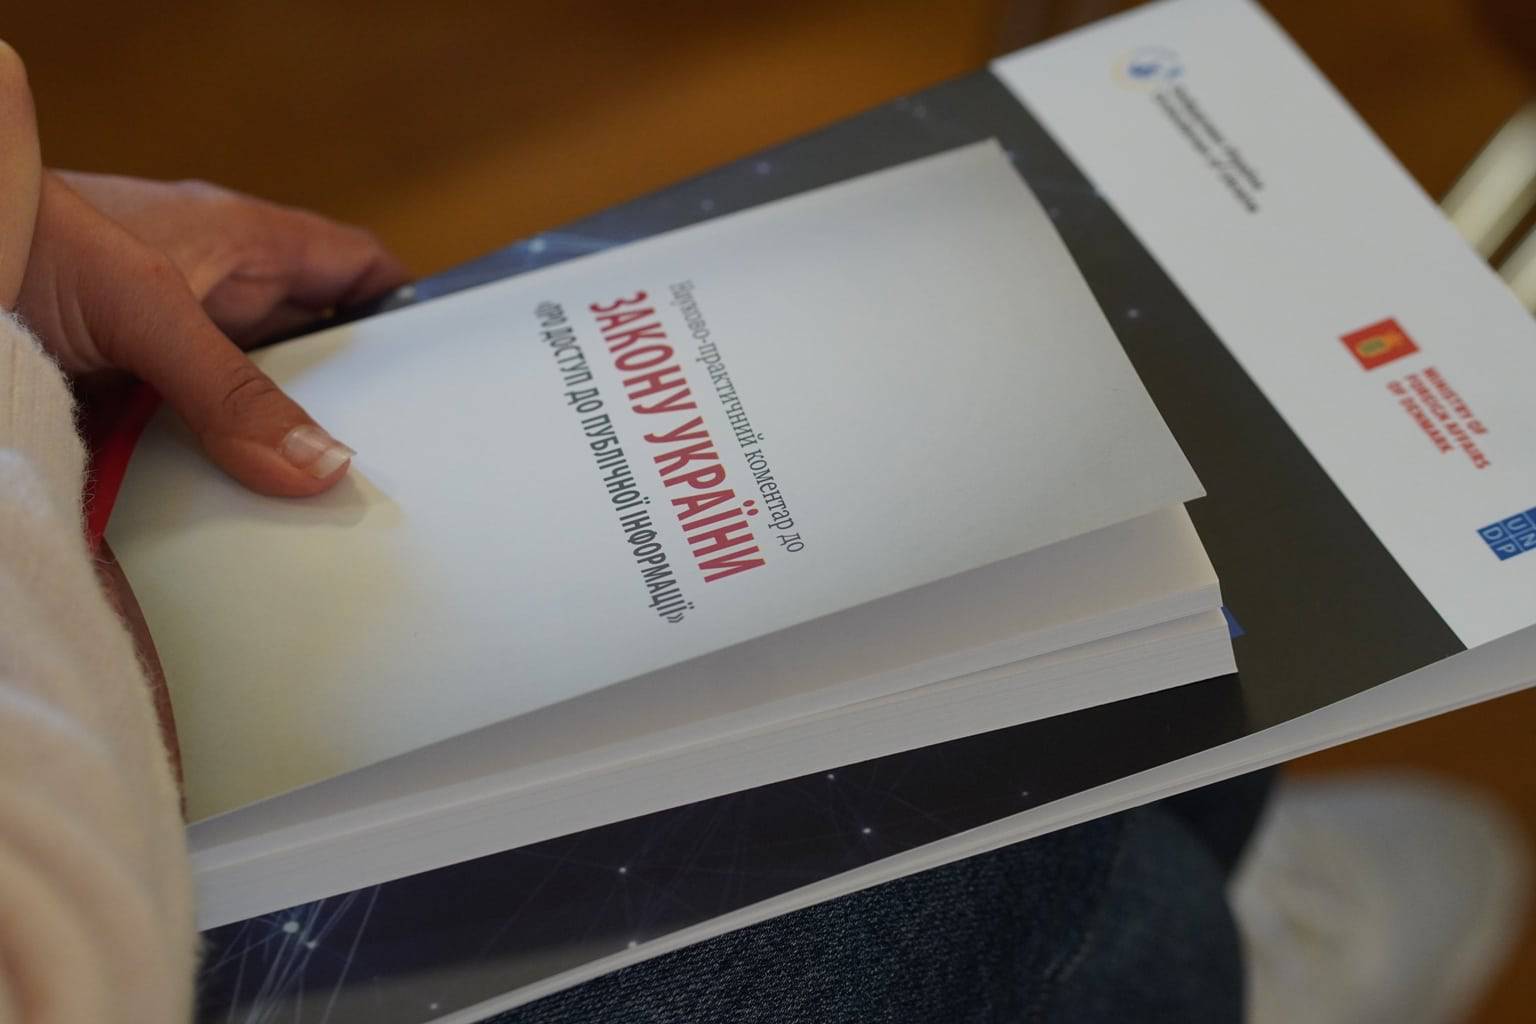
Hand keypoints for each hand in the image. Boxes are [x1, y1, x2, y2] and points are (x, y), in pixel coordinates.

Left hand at [17, 171, 409, 495]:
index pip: (354, 268)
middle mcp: (212, 301)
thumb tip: (323, 464)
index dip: (405, 307)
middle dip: (352, 402)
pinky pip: (197, 453)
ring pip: (255, 411)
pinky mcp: (126, 410)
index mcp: (240, 246)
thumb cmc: (22, 240)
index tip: (449, 367)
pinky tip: (242, 520)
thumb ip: (234, 388)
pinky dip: (218, 484)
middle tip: (399, 461)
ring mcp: (168, 359)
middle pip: (312, 353)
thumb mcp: (147, 308)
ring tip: (330, 503)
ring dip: (280, 452)